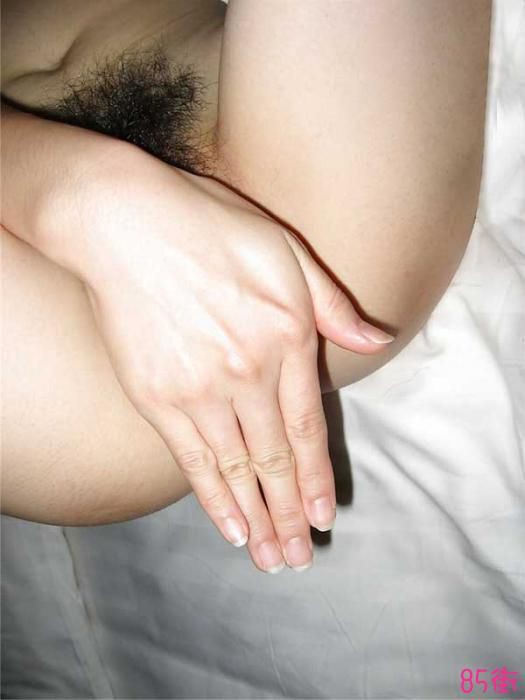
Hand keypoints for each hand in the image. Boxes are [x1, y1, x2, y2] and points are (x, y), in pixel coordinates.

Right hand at [69, 149, 392, 571]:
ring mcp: (202, 389)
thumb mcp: (287, 250)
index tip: (325, 515)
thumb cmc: (208, 226)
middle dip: (290, 514)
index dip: (317, 476)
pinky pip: (193, 460)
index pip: (308, 426)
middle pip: (276, 459)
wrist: (124, 221)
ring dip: (258, 519)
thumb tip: (377, 340)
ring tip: (271, 559)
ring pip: (238, 469)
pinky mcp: (158, 397)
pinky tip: (228, 528)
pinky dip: (213, 498)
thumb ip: (333, 305)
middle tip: (299, 557)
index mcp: (288, 336)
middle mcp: (250, 373)